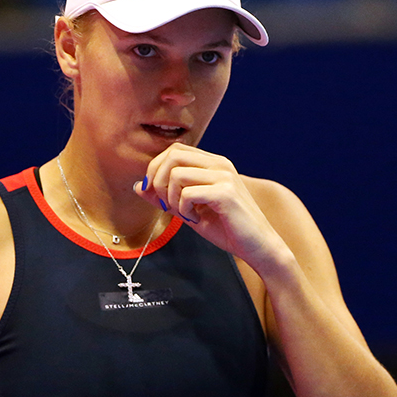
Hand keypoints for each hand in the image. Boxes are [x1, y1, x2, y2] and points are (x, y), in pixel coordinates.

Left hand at [133, 143, 286, 266]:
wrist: (257, 246)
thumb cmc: (226, 228)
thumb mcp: (189, 210)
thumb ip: (165, 197)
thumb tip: (138, 186)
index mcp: (212, 163)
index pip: (174, 150)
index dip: (156, 168)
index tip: (153, 193)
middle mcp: (219, 164)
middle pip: (172, 155)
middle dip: (158, 180)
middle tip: (165, 204)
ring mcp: (224, 176)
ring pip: (177, 173)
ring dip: (171, 198)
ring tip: (184, 213)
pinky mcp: (226, 193)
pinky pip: (188, 193)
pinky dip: (184, 209)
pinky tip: (196, 219)